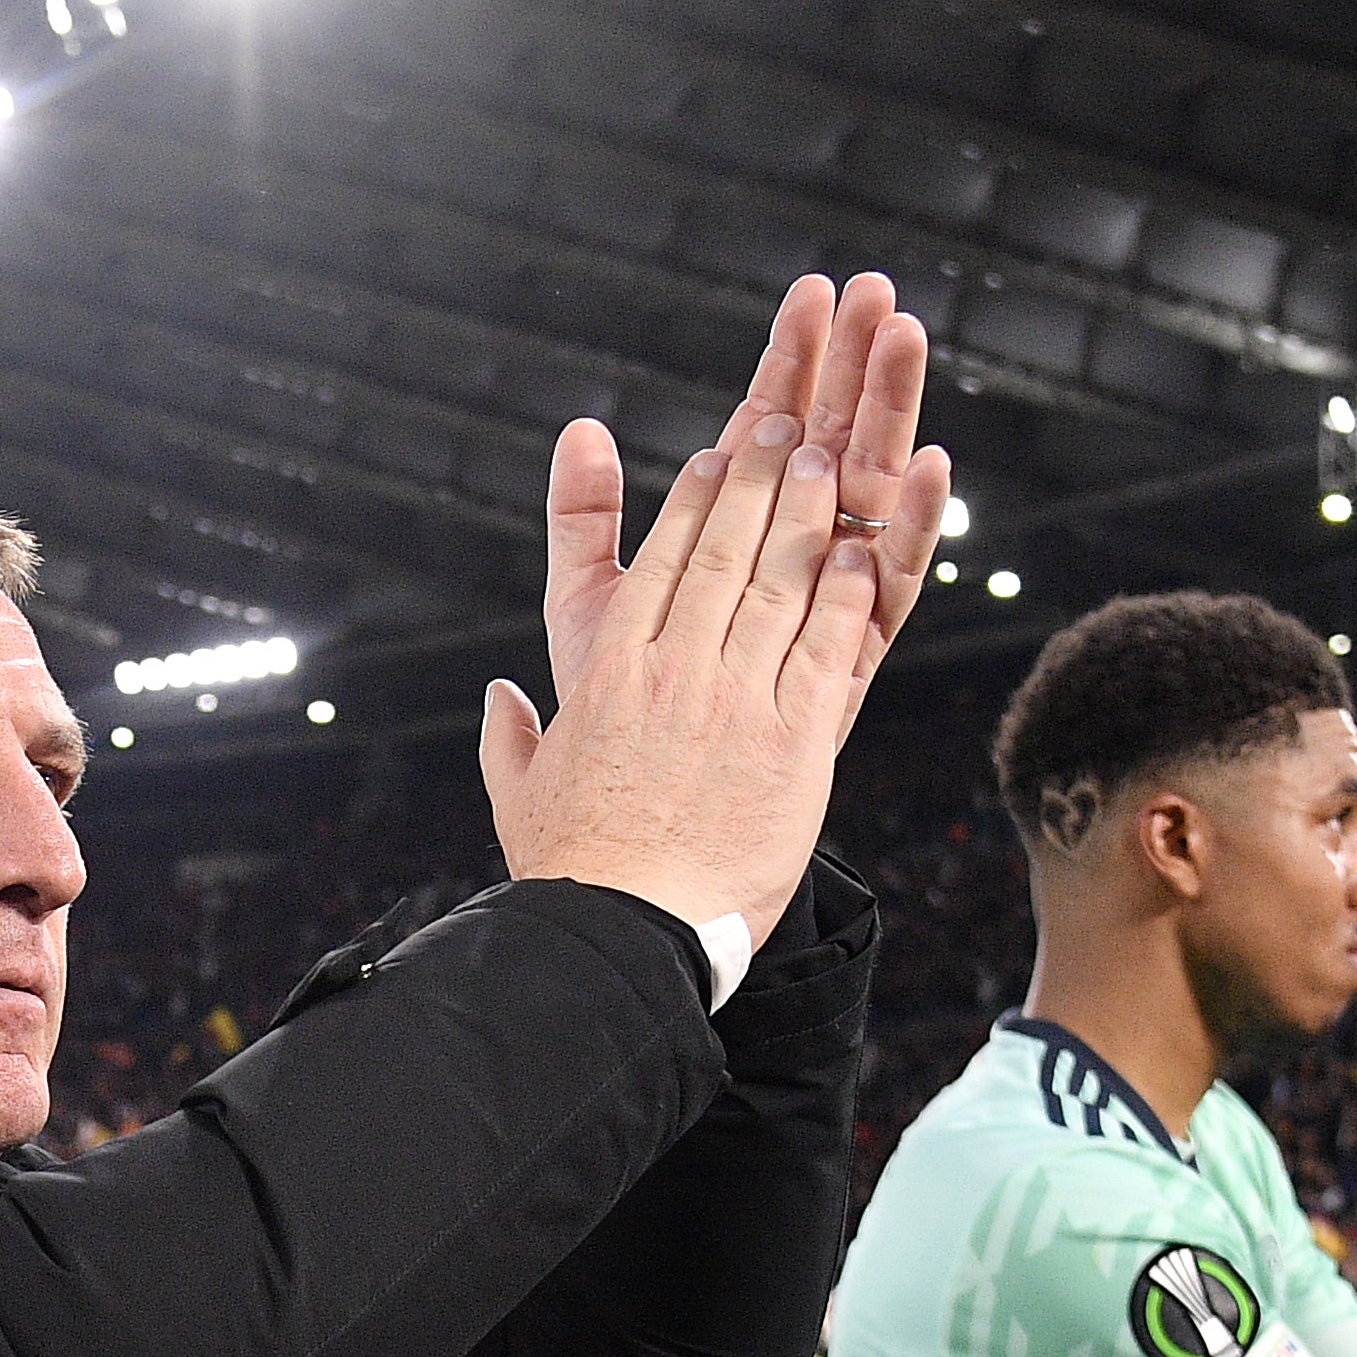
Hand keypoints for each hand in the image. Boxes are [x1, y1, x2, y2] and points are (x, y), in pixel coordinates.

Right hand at [485, 327, 925, 946]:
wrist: (627, 932)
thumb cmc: (574, 873)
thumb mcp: (520, 792)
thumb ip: (508, 737)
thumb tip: (496, 698)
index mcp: (610, 674)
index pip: (658, 564)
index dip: (691, 504)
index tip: (713, 458)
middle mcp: (673, 670)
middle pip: (720, 551)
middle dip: (753, 480)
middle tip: (782, 424)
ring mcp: (736, 701)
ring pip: (776, 584)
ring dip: (802, 514)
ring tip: (826, 458)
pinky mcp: (795, 742)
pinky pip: (826, 648)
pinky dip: (844, 593)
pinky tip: (860, 549)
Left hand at [542, 275, 955, 704]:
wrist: (644, 868)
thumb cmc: (612, 740)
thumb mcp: (586, 615)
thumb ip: (585, 525)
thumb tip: (582, 429)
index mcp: (732, 551)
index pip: (764, 434)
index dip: (787, 363)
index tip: (813, 292)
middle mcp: (790, 576)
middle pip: (829, 448)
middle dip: (849, 367)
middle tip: (875, 288)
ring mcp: (825, 619)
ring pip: (868, 500)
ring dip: (889, 416)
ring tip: (906, 336)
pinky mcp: (851, 672)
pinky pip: (891, 592)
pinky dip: (915, 529)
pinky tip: (932, 465)